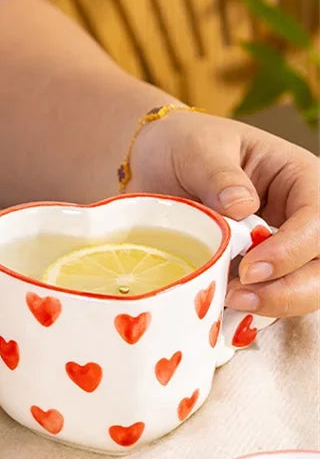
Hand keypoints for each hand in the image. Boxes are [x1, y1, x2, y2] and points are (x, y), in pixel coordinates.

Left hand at [131, 111, 319, 317]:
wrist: (155, 164)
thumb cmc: (184, 145)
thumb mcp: (198, 149)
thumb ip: (218, 175)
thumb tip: (242, 206)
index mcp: (299, 178)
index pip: (319, 219)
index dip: (292, 249)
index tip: (251, 267)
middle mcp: (300, 217)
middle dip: (292, 289)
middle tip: (241, 297)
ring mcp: (283, 248)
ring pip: (307, 288)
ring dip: (275, 305)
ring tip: (230, 304)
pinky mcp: (257, 272)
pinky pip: (269, 300)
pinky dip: (252, 313)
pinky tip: (222, 313)